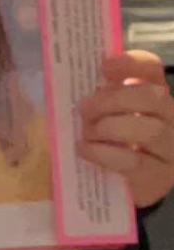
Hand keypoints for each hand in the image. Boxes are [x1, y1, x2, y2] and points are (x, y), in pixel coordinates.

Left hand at [78, 50, 173, 209]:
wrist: (119, 186)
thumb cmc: (109, 141)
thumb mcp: (103, 114)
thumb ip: (99, 97)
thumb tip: (84, 90)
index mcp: (155, 94)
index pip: (151, 68)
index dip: (130, 63)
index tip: (104, 66)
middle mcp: (171, 118)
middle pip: (153, 98)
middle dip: (114, 100)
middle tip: (85, 107)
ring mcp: (170, 150)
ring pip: (149, 131)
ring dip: (111, 128)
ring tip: (88, 132)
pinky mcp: (158, 178)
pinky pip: (133, 162)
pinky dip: (104, 153)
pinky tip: (85, 149)